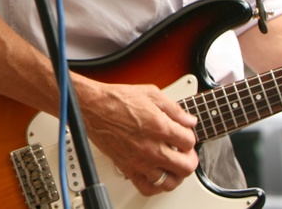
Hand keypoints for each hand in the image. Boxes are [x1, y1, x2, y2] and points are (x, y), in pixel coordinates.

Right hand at [75, 78, 198, 195]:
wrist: (92, 107)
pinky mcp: (127, 168)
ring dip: (176, 174)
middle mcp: (152, 148)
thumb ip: (174, 109)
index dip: (189, 136)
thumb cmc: (116, 99)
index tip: (184, 133)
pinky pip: (147, 188)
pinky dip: (156, 186)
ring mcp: (140, 161)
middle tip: (185, 152)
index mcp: (160, 127)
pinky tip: (157, 175)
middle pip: (186, 166)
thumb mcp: (150, 94)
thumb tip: (189, 121)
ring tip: (174, 165)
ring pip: (170, 182)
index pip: (189, 141)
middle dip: (190, 158)